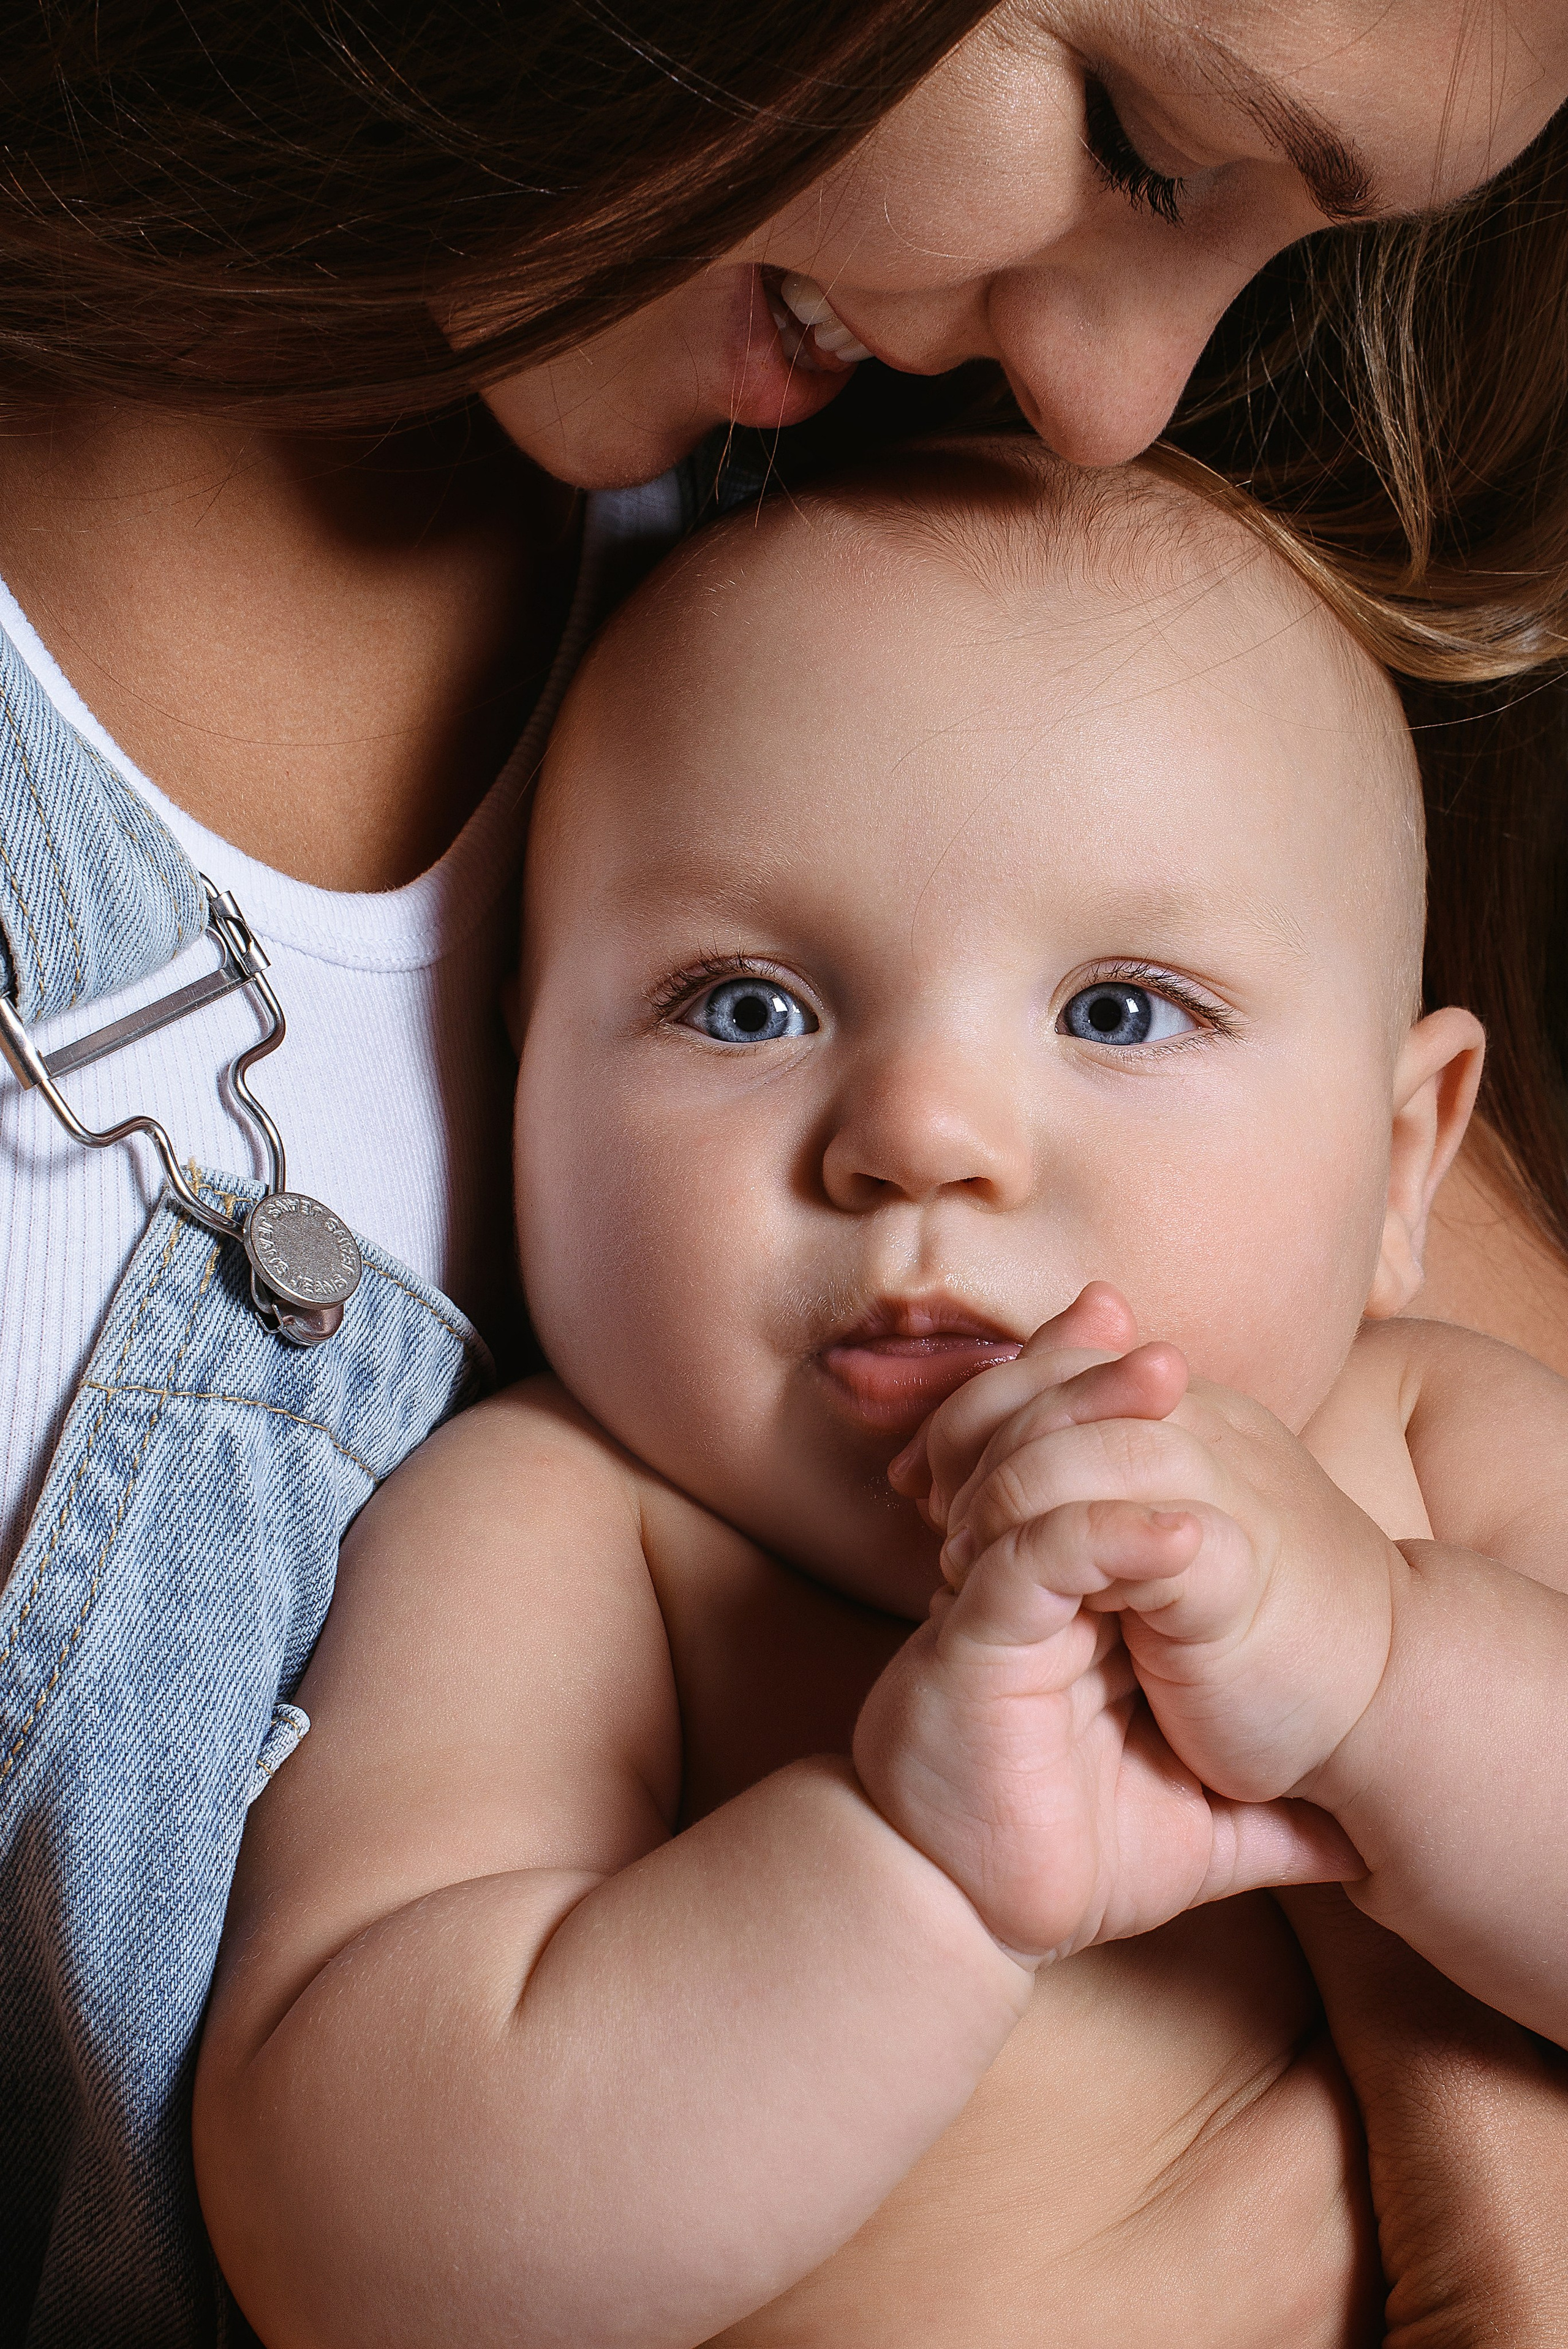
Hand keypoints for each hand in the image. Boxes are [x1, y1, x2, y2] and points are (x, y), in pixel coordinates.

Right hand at [853, 1294, 1359, 1961]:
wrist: (975, 1915)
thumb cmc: (1071, 1863)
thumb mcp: (1198, 1833)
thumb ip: (1270, 1823)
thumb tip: (1363, 1842)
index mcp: (1076, 1604)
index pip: (1085, 1477)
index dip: (1114, 1413)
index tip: (1181, 1373)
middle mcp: (1025, 1586)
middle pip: (1042, 1447)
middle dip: (1093, 1385)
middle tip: (1164, 1352)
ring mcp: (996, 1609)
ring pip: (1023, 1480)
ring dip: (1087, 1418)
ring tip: (1168, 1380)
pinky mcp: (977, 1647)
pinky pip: (1026, 1567)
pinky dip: (1094, 1537)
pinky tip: (1173, 1532)